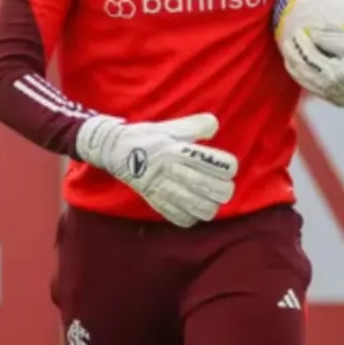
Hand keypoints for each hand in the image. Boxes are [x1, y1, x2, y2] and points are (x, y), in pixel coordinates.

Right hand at [75, 113, 237, 226]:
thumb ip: (195, 125)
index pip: (219, 165)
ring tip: (210, 199)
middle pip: (215, 190)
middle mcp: (173, 171)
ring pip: (202, 209)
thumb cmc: (146, 136)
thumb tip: (215, 126)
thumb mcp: (170, 126)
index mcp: (179, 150)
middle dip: (225, 189)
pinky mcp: (156, 202)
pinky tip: (192, 208)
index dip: (228, 167)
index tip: (226, 166)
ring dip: (211, 205)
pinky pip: (182, 219)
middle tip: (223, 185)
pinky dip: (192, 217)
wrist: (115, 151)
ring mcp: (164, 189)